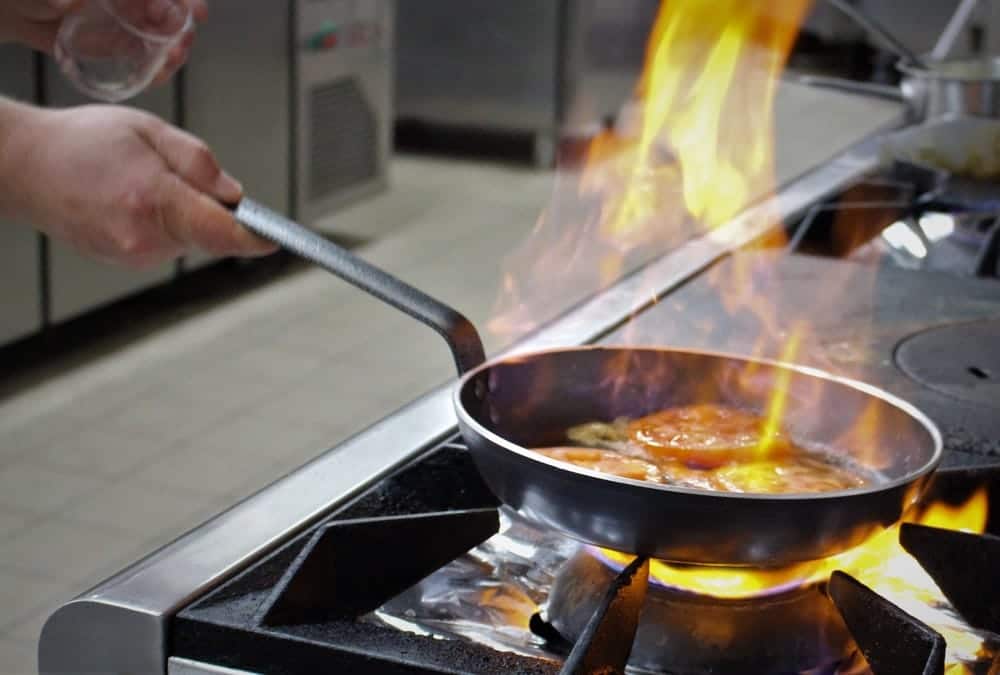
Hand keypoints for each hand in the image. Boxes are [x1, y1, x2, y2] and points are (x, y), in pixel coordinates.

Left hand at [0, 0, 207, 82]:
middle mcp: (131, 0)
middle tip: (179, 47)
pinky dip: (157, 68)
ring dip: (176, 51)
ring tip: (171, 63)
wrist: (14, 9)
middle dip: (182, 29)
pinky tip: (157, 76)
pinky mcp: (119, 44)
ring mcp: (127, 21)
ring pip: (165, 36)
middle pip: (172, 12)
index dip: (186, 1)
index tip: (196, 13)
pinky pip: (147, 57)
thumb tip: (65, 3)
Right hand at [1, 102, 275, 266]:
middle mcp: (144, 238)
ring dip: (183, 215)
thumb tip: (235, 195)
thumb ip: (198, 162)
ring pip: (188, 239)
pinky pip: (166, 243)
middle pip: (209, 234)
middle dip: (208, 208)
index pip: (222, 233)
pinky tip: (131, 200)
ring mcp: (133, 255)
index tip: (275, 239)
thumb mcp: (149, 130)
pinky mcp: (125, 261)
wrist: (24, 166)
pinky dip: (163, 223)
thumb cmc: (83, 141)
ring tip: (141, 183)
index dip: (254, 238)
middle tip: (173, 174)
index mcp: (154, 201)